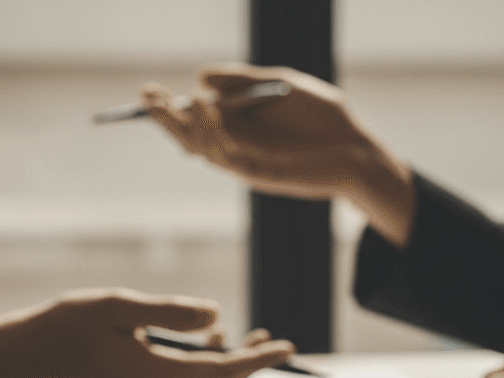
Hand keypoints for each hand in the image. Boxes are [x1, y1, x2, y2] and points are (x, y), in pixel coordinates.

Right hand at [0, 288, 294, 377]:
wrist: (23, 357)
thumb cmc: (65, 325)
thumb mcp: (120, 305)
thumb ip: (171, 312)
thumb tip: (216, 317)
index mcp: (152, 375)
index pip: (223, 373)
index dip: (258, 360)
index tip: (287, 348)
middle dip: (249, 366)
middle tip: (269, 339)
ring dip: (226, 368)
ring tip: (239, 336)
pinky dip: (202, 372)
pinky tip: (202, 346)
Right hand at [141, 63, 415, 245]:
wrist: (355, 147)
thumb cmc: (322, 116)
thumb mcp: (282, 84)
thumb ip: (243, 80)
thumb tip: (202, 77)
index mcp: (237, 121)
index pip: (193, 115)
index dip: (169, 106)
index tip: (148, 89)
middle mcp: (235, 142)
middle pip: (189, 134)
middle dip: (166, 117)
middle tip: (148, 97)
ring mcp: (244, 159)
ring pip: (202, 147)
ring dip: (188, 125)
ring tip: (185, 100)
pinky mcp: (257, 173)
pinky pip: (226, 156)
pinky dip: (214, 134)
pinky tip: (210, 110)